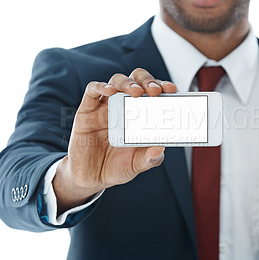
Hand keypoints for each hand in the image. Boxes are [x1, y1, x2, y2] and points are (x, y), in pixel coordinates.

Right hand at [53, 68, 176, 213]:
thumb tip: (160, 149)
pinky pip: (92, 91)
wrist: (91, 178)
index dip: (162, 87)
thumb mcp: (137, 165)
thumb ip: (149, 158)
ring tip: (136, 92)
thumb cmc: (116, 166)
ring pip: (116, 81)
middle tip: (155, 91)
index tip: (172, 89)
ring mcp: (105, 107)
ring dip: (128, 83)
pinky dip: (101, 86)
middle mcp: (124, 107)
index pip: (152, 92)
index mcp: (139, 115)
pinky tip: (110, 91)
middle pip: (136, 80)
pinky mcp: (86, 111)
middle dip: (147, 81)